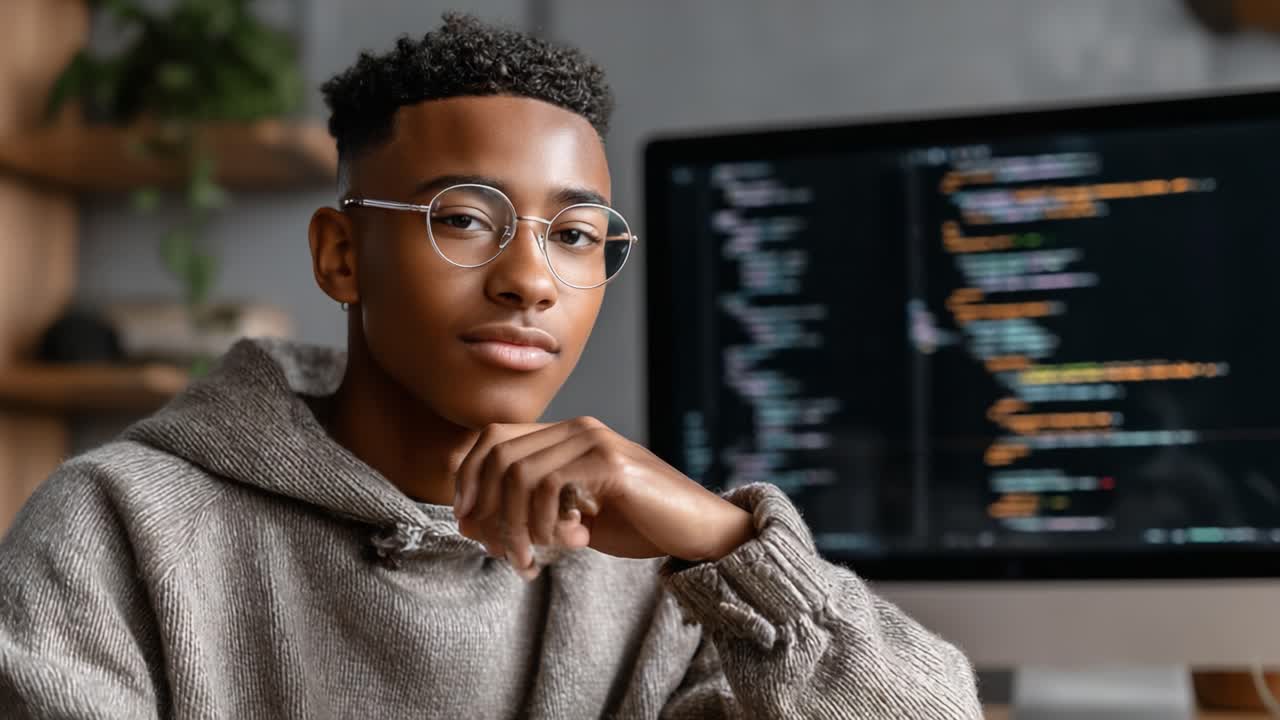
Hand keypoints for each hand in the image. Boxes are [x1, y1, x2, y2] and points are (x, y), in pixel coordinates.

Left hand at [452, 417, 754, 577]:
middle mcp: (578, 428)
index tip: (466, 522)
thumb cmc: (639, 524)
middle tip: (502, 553)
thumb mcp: (573, 517)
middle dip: (487, 511)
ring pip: (518, 475)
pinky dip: (545, 524)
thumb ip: (531, 512)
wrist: (700, 530)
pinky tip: (570, 544)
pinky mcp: (610, 463)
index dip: (468, 478)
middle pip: (498, 455)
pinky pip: (550, 487)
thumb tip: (472, 522)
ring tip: (533, 561)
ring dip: (515, 527)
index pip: (493, 438)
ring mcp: (594, 441)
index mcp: (566, 435)